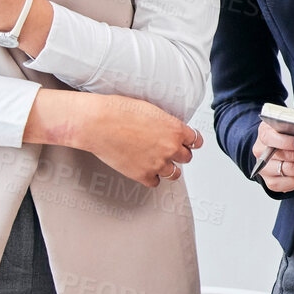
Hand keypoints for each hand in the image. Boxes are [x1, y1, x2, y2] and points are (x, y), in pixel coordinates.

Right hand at [35, 91, 202, 188]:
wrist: (97, 123)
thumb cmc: (119, 111)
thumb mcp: (152, 110)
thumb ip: (166, 123)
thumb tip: (170, 129)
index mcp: (176, 129)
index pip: (196, 140)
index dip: (191, 141)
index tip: (189, 143)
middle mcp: (170, 148)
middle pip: (187, 157)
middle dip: (179, 154)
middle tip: (169, 150)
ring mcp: (157, 163)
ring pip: (174, 173)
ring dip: (168, 168)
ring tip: (159, 162)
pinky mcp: (142, 175)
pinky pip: (155, 182)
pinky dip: (151, 177)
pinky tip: (145, 169)